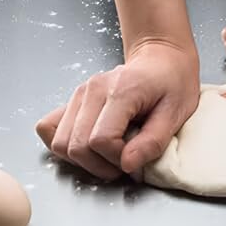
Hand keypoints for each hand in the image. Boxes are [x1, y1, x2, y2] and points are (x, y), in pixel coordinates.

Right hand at [36, 41, 199, 179]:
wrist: (160, 60)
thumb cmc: (171, 84)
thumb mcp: (175, 114)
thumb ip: (152, 142)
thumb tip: (128, 166)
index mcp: (119, 91)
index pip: (101, 140)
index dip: (117, 160)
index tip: (136, 160)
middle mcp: (91, 91)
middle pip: (76, 145)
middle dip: (99, 165)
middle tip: (123, 164)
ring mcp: (78, 95)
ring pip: (59, 143)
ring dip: (82, 160)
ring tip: (108, 157)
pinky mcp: (72, 101)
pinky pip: (50, 129)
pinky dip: (66, 147)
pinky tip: (89, 148)